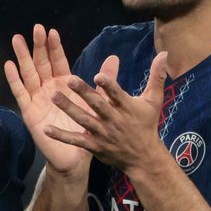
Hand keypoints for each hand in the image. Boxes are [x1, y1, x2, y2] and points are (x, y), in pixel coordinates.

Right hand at [4, 24, 92, 176]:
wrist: (76, 156)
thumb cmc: (85, 128)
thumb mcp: (96, 101)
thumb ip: (105, 81)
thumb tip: (115, 58)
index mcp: (64, 84)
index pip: (57, 61)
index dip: (54, 46)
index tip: (51, 30)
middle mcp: (48, 89)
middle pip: (40, 63)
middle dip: (37, 46)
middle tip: (35, 27)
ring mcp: (37, 99)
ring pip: (28, 74)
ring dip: (22, 57)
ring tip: (17, 39)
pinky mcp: (30, 112)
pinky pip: (21, 94)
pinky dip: (14, 80)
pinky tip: (9, 66)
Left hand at [44, 50, 170, 174]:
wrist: (143, 157)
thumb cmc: (147, 125)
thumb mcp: (154, 100)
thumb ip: (157, 76)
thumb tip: (164, 53)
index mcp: (127, 107)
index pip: (117, 95)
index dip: (109, 86)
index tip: (99, 76)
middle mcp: (114, 120)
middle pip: (97, 105)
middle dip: (84, 93)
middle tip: (69, 79)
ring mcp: (102, 134)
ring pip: (84, 120)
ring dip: (69, 109)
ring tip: (54, 96)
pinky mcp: (94, 146)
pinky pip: (76, 140)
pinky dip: (61, 136)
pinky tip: (46, 128)